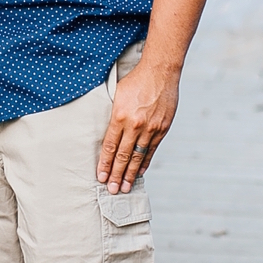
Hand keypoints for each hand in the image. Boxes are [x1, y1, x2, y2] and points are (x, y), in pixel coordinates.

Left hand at [97, 58, 178, 192]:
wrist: (160, 72)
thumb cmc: (135, 81)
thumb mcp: (117, 95)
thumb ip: (113, 116)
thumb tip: (107, 134)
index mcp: (120, 116)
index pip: (110, 146)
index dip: (105, 163)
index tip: (100, 177)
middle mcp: (135, 125)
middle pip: (123, 156)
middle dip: (116, 174)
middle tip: (111, 190)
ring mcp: (150, 128)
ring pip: (138, 156)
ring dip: (130, 174)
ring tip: (124, 187)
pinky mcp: (162, 128)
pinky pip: (151, 150)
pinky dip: (145, 162)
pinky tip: (139, 172)